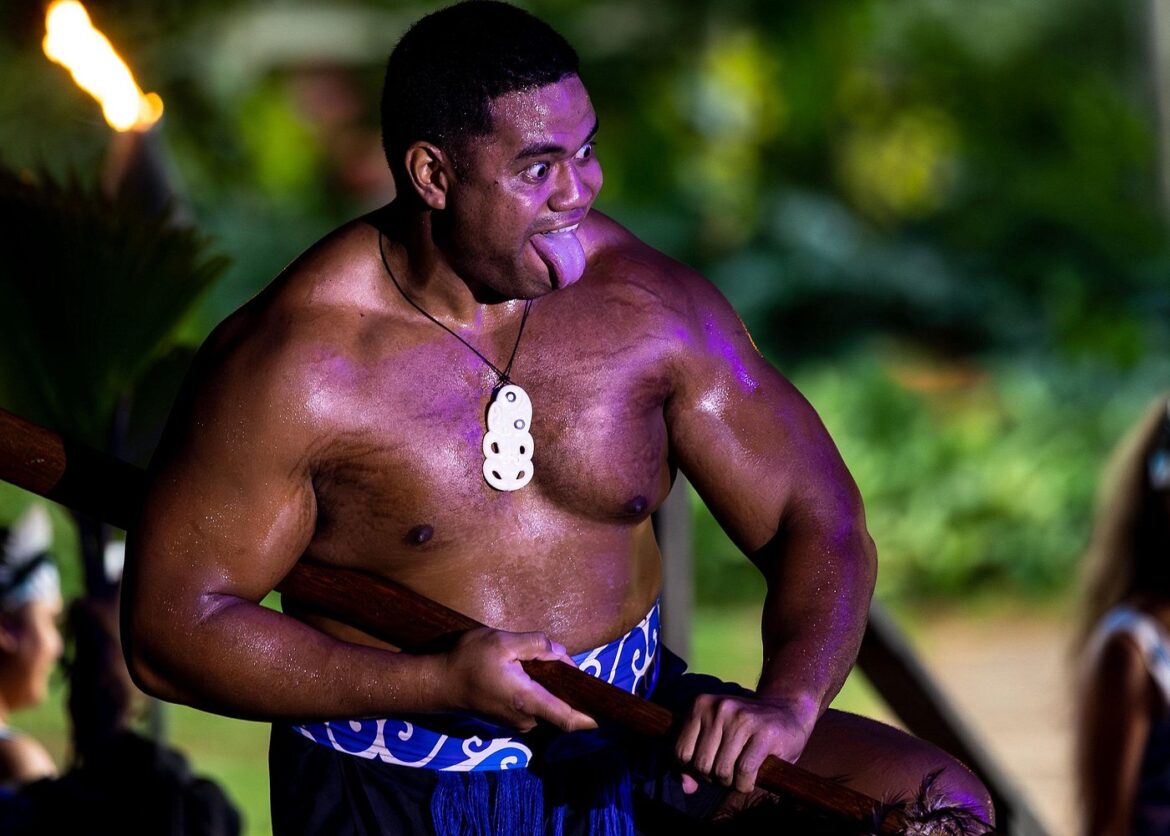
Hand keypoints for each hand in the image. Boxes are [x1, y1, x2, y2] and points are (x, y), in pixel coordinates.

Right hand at [440, 626, 597, 732]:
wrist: (436, 683)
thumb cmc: (467, 661)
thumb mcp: (503, 642)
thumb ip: (536, 644)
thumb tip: (558, 653)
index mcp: (527, 701)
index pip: (570, 718)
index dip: (593, 716)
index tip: (612, 709)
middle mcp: (525, 718)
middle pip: (559, 702)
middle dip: (563, 680)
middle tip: (547, 653)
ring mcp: (516, 721)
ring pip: (545, 701)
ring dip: (546, 682)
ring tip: (524, 658)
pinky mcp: (508, 717)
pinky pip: (532, 703)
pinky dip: (534, 687)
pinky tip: (517, 668)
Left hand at [674, 692, 815, 793]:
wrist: (788, 711)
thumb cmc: (746, 732)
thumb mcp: (715, 739)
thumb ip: (693, 762)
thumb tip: (686, 786)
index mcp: (700, 705)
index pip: (680, 752)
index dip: (693, 769)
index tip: (709, 767)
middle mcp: (719, 708)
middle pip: (701, 764)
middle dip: (713, 778)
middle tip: (728, 771)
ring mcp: (742, 718)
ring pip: (721, 770)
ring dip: (731, 782)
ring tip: (740, 774)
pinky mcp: (764, 732)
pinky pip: (744, 772)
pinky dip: (745, 783)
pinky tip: (751, 778)